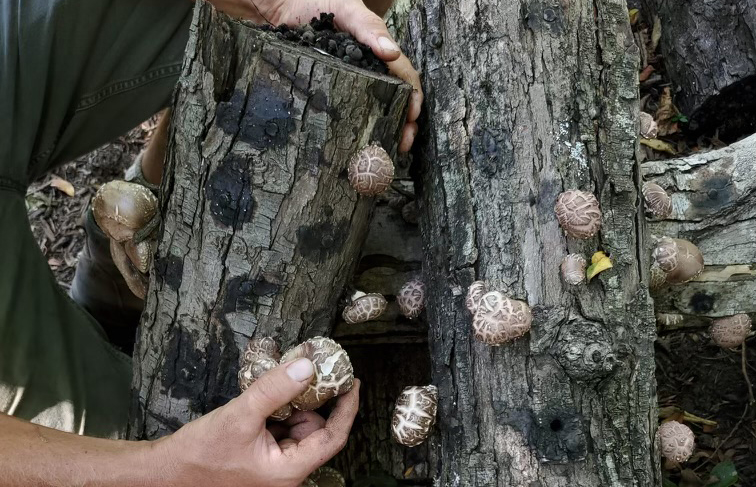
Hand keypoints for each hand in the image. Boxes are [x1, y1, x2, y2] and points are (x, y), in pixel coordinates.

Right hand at [156, 358, 360, 485]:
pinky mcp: (261, 456)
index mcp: (289, 471)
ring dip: (293, 403)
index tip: (352, 380)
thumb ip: (275, 390)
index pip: (333, 437)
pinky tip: (267, 395)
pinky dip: (278, 410)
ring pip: (297, 426)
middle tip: (309, 367)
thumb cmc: (200, 454)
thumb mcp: (241, 415)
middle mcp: (286, 471)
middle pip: (315, 429)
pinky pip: (280, 428)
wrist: (165, 472)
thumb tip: (307, 366)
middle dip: (312, 399)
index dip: (347, 408)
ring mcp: (273, 465)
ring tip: (281, 380)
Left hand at [208, 0, 422, 151]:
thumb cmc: (315, 2)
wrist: (277, 7)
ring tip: (382, 153)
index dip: (413, 98)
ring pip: (372, 113)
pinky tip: (354, 149)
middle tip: (402, 145)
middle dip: (403, 124)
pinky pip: (346, 115)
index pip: (405, 78)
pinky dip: (355, 133)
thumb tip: (391, 52)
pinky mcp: (327, 94)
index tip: (412, 118)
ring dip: (382, 133)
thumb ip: (368, 27)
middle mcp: (368, 73)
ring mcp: (348, 85)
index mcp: (378, 54)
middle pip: (394, 102)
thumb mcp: (345, 9)